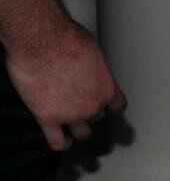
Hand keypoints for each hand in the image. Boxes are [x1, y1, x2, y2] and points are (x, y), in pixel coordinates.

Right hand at [5, 17, 125, 150]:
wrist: (40, 39)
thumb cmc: (64, 37)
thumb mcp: (91, 49)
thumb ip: (92, 67)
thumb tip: (87, 65)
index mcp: (106, 88)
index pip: (118, 105)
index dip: (111, 106)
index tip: (109, 107)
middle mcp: (93, 106)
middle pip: (97, 117)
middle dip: (89, 111)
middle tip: (78, 103)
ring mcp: (71, 115)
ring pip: (82, 133)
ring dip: (78, 129)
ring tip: (72, 125)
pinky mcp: (48, 117)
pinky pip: (57, 141)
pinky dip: (60, 144)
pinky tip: (61, 142)